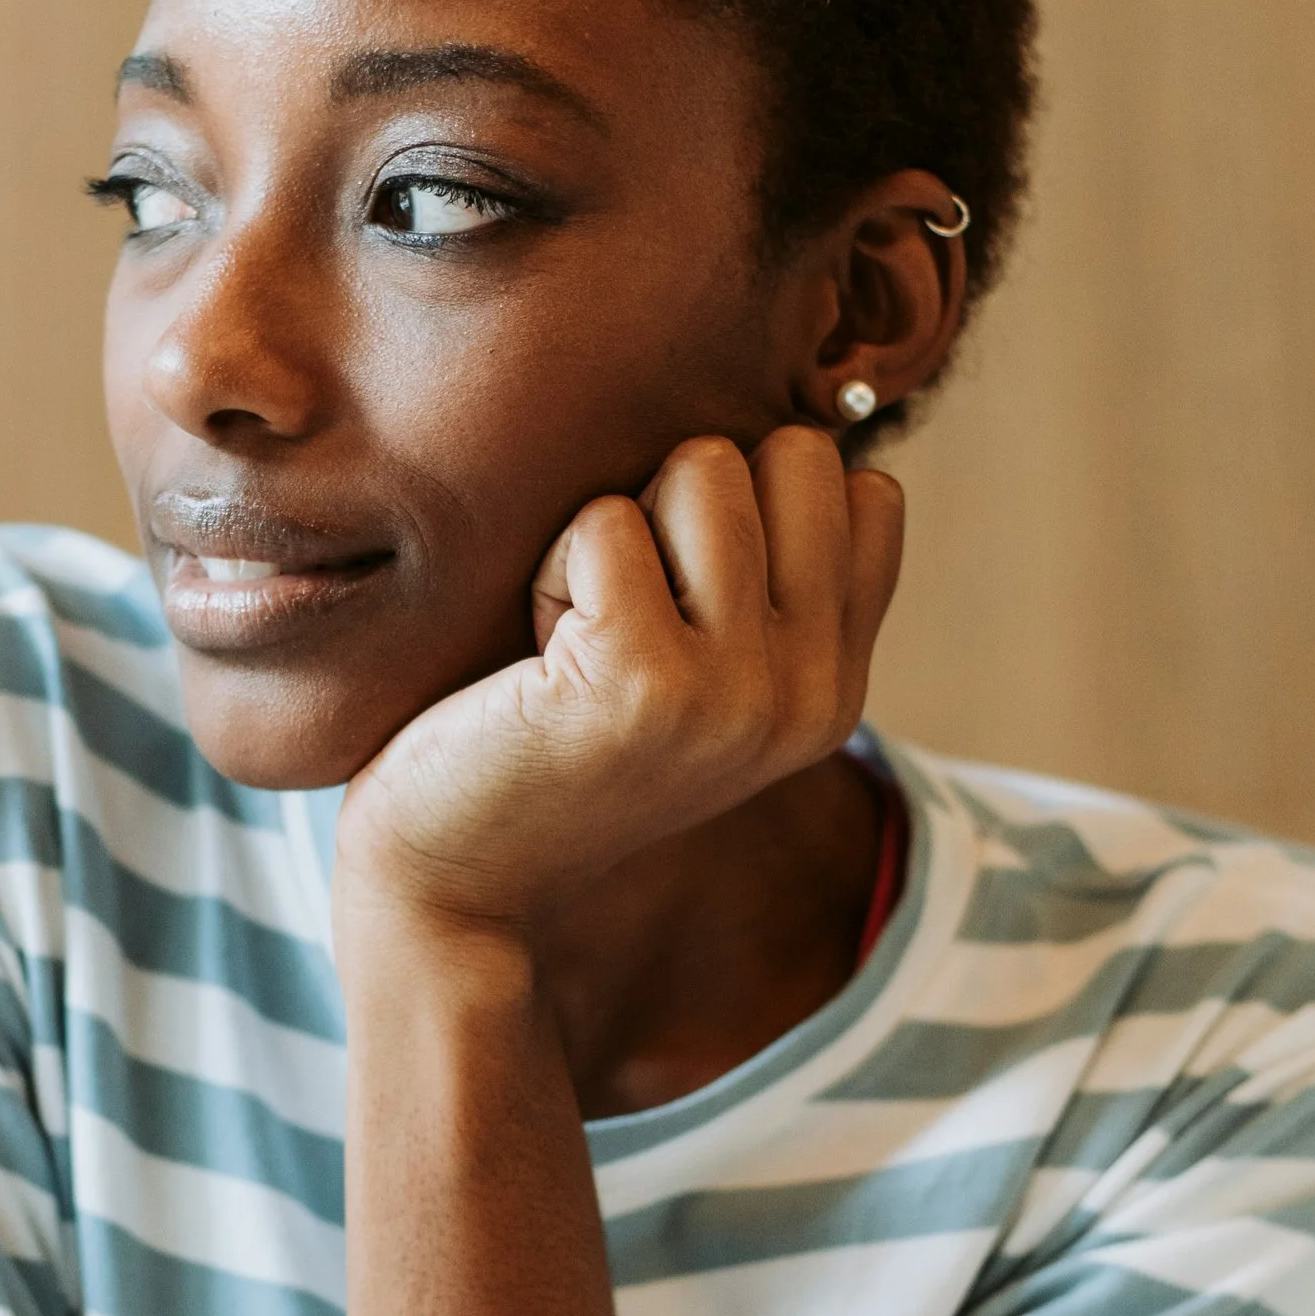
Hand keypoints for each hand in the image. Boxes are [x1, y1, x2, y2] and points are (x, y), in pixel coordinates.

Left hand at [332, 428, 905, 943]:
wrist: (452, 884)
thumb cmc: (552, 745)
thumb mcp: (699, 671)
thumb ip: (762, 582)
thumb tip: (786, 431)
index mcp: (836, 691)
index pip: (862, 493)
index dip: (753, 504)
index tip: (681, 600)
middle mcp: (811, 695)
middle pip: (796, 455)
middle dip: (689, 499)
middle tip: (622, 609)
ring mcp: (737, 691)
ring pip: (705, 468)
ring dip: (614, 530)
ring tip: (577, 632)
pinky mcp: (643, 678)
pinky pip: (605, 521)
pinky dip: (550, 570)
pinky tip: (536, 659)